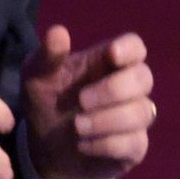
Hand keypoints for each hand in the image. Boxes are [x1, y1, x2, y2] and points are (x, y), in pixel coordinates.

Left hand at [22, 25, 153, 178]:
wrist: (43, 146)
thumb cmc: (46, 102)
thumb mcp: (36, 77)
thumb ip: (47, 56)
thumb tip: (58, 32)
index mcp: (105, 64)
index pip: (134, 48)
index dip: (129, 49)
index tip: (112, 55)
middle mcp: (127, 87)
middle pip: (143, 78)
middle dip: (114, 89)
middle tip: (82, 100)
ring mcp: (134, 117)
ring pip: (142, 112)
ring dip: (108, 119)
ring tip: (76, 126)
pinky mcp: (134, 146)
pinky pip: (134, 143)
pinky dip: (107, 144)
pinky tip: (82, 144)